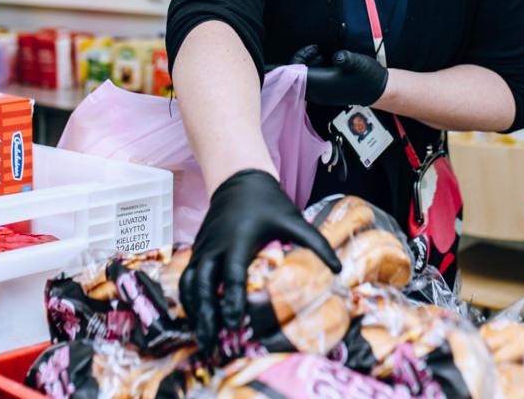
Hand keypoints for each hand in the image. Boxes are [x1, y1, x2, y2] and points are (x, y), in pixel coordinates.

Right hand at [179, 169, 339, 348]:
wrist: (237, 179)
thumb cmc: (268, 202)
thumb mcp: (293, 219)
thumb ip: (315, 242)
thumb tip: (337, 269)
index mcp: (238, 240)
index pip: (232, 274)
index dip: (232, 299)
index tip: (234, 322)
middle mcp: (215, 246)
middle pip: (203, 286)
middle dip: (206, 316)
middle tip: (212, 344)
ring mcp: (203, 248)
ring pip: (189, 285)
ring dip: (194, 312)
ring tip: (203, 338)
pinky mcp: (197, 250)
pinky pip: (186, 279)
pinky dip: (188, 301)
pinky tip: (197, 319)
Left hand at [298, 47, 387, 106]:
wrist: (378, 91)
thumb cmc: (367, 77)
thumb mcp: (359, 63)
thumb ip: (346, 59)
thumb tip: (337, 57)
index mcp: (321, 86)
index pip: (294, 74)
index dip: (298, 59)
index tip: (312, 49)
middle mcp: (316, 93)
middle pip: (294, 77)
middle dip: (301, 60)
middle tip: (315, 49)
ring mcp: (319, 94)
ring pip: (301, 78)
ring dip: (306, 64)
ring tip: (319, 53)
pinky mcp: (323, 92)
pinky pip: (309, 81)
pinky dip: (311, 69)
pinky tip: (323, 60)